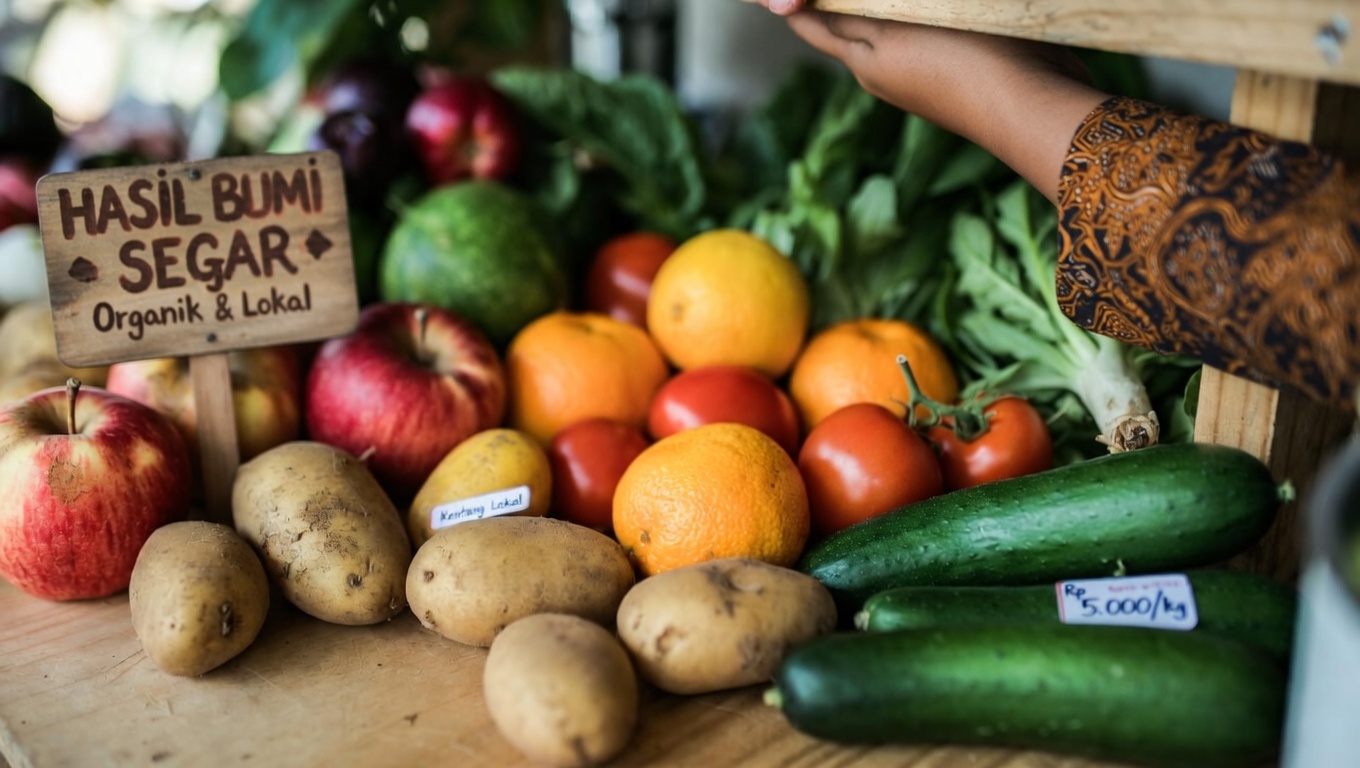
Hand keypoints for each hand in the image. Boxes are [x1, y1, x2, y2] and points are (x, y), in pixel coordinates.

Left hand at [750, 0, 1108, 202]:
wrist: (1029, 109)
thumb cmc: (964, 61)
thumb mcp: (899, 27)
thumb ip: (854, 16)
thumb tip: (807, 6)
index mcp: (862, 60)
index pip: (811, 24)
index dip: (793, 2)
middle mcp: (881, 74)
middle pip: (846, 26)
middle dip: (836, 3)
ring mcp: (917, 79)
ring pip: (885, 30)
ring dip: (879, 7)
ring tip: (892, 0)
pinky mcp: (952, 78)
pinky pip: (921, 38)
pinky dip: (915, 17)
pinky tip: (929, 6)